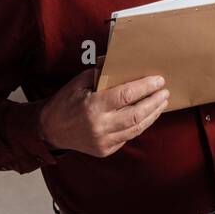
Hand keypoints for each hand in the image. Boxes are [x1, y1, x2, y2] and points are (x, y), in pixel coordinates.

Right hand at [37, 68, 167, 157]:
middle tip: (165, 91)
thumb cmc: (65, 102)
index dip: (145, 87)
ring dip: (152, 115)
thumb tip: (124, 63)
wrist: (49, 130)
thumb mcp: (79, 82)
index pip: (126, 95)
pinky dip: (140, 125)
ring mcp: (103, 141)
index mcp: (93, 107)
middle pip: (136, 114)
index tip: (159, 80)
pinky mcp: (105, 150)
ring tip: (162, 103)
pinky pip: (128, 137)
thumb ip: (101, 73)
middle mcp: (100, 126)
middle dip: (154, 102)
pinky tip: (148, 115)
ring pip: (136, 128)